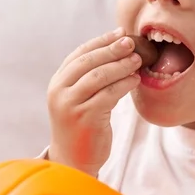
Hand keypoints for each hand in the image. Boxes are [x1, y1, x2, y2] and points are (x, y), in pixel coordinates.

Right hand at [47, 27, 142, 176]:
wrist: (73, 162)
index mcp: (57, 84)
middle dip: (112, 49)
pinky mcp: (86, 118)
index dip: (100, 41)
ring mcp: (71, 105)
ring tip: (137, 60)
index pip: (79, 54)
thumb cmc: (81, 127)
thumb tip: (115, 48)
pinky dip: (124, 84)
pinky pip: (109, 94)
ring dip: (121, 65)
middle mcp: (60, 92)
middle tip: (132, 43)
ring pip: (99, 76)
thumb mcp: (78, 99)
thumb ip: (88, 78)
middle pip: (88, 61)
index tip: (119, 33)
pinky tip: (135, 80)